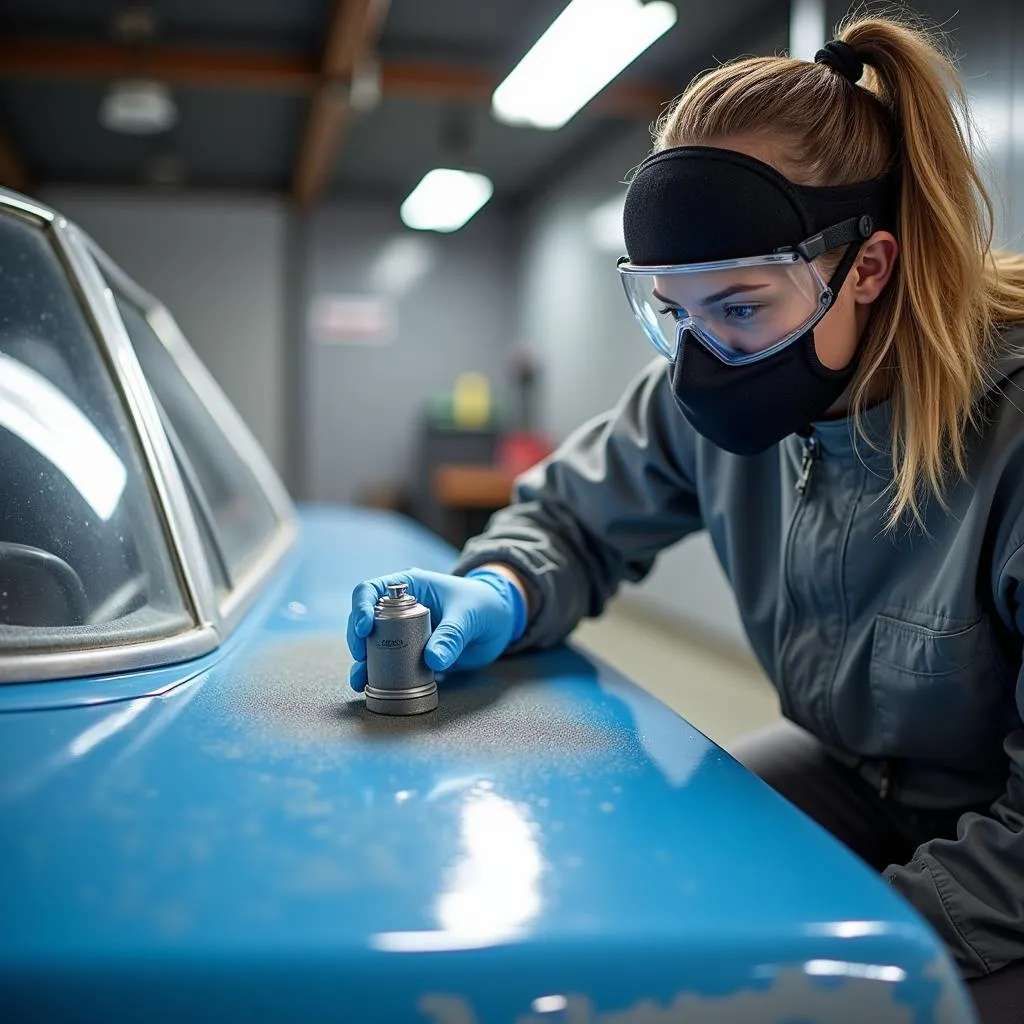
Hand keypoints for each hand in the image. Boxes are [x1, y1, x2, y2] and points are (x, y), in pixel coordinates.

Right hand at [346, 568, 525, 691]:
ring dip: (364, 663)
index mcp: (410, 587)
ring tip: (360, 680)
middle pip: (365, 620)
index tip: (364, 627)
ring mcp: (404, 632)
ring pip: (373, 646)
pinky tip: (372, 688)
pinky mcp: (412, 654)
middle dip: (358, 639)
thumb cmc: (484, 605)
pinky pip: (390, 665)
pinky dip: (379, 676)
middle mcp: (400, 609)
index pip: (372, 589)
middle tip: (361, 657)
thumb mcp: (469, 615)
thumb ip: (452, 635)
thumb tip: (433, 661)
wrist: (501, 622)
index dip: (361, 606)